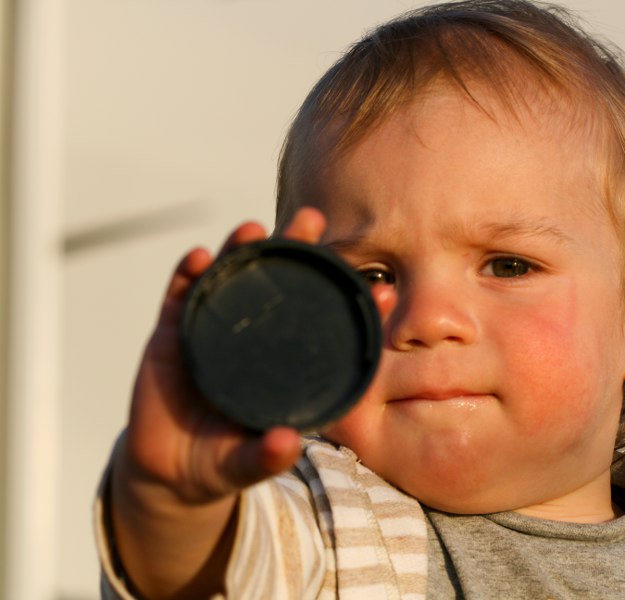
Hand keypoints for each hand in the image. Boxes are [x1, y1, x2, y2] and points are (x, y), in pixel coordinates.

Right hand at [109, 208, 326, 597]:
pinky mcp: (173, 334)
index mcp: (285, 365)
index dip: (351, 306)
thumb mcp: (247, 463)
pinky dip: (188, 275)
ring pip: (232, 280)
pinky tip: (199, 257)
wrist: (167, 469)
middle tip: (311, 219)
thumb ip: (266, 457)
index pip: (325, 327)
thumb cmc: (221, 462)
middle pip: (281, 285)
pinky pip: (181, 297)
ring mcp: (214, 331)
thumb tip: (288, 444)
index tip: (382, 288)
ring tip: (254, 229)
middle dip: (296, 249)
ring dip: (241, 251)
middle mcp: (256, 339)